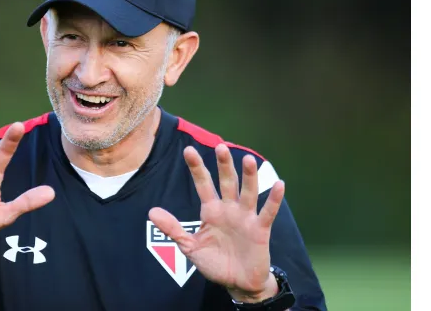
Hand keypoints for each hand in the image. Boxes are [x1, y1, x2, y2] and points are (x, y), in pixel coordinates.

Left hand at [149, 144, 284, 300]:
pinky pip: (267, 212)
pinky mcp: (260, 229)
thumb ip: (173, 228)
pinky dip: (273, 199)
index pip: (203, 184)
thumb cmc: (214, 262)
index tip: (188, 150)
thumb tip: (151, 211)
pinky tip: (278, 184)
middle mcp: (229, 209)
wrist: (237, 283)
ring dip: (249, 177)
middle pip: (226, 182)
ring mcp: (246, 217)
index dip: (196, 168)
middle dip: (223, 166)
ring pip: (248, 192)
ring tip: (248, 160)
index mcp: (211, 210)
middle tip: (220, 146)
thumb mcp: (190, 246)